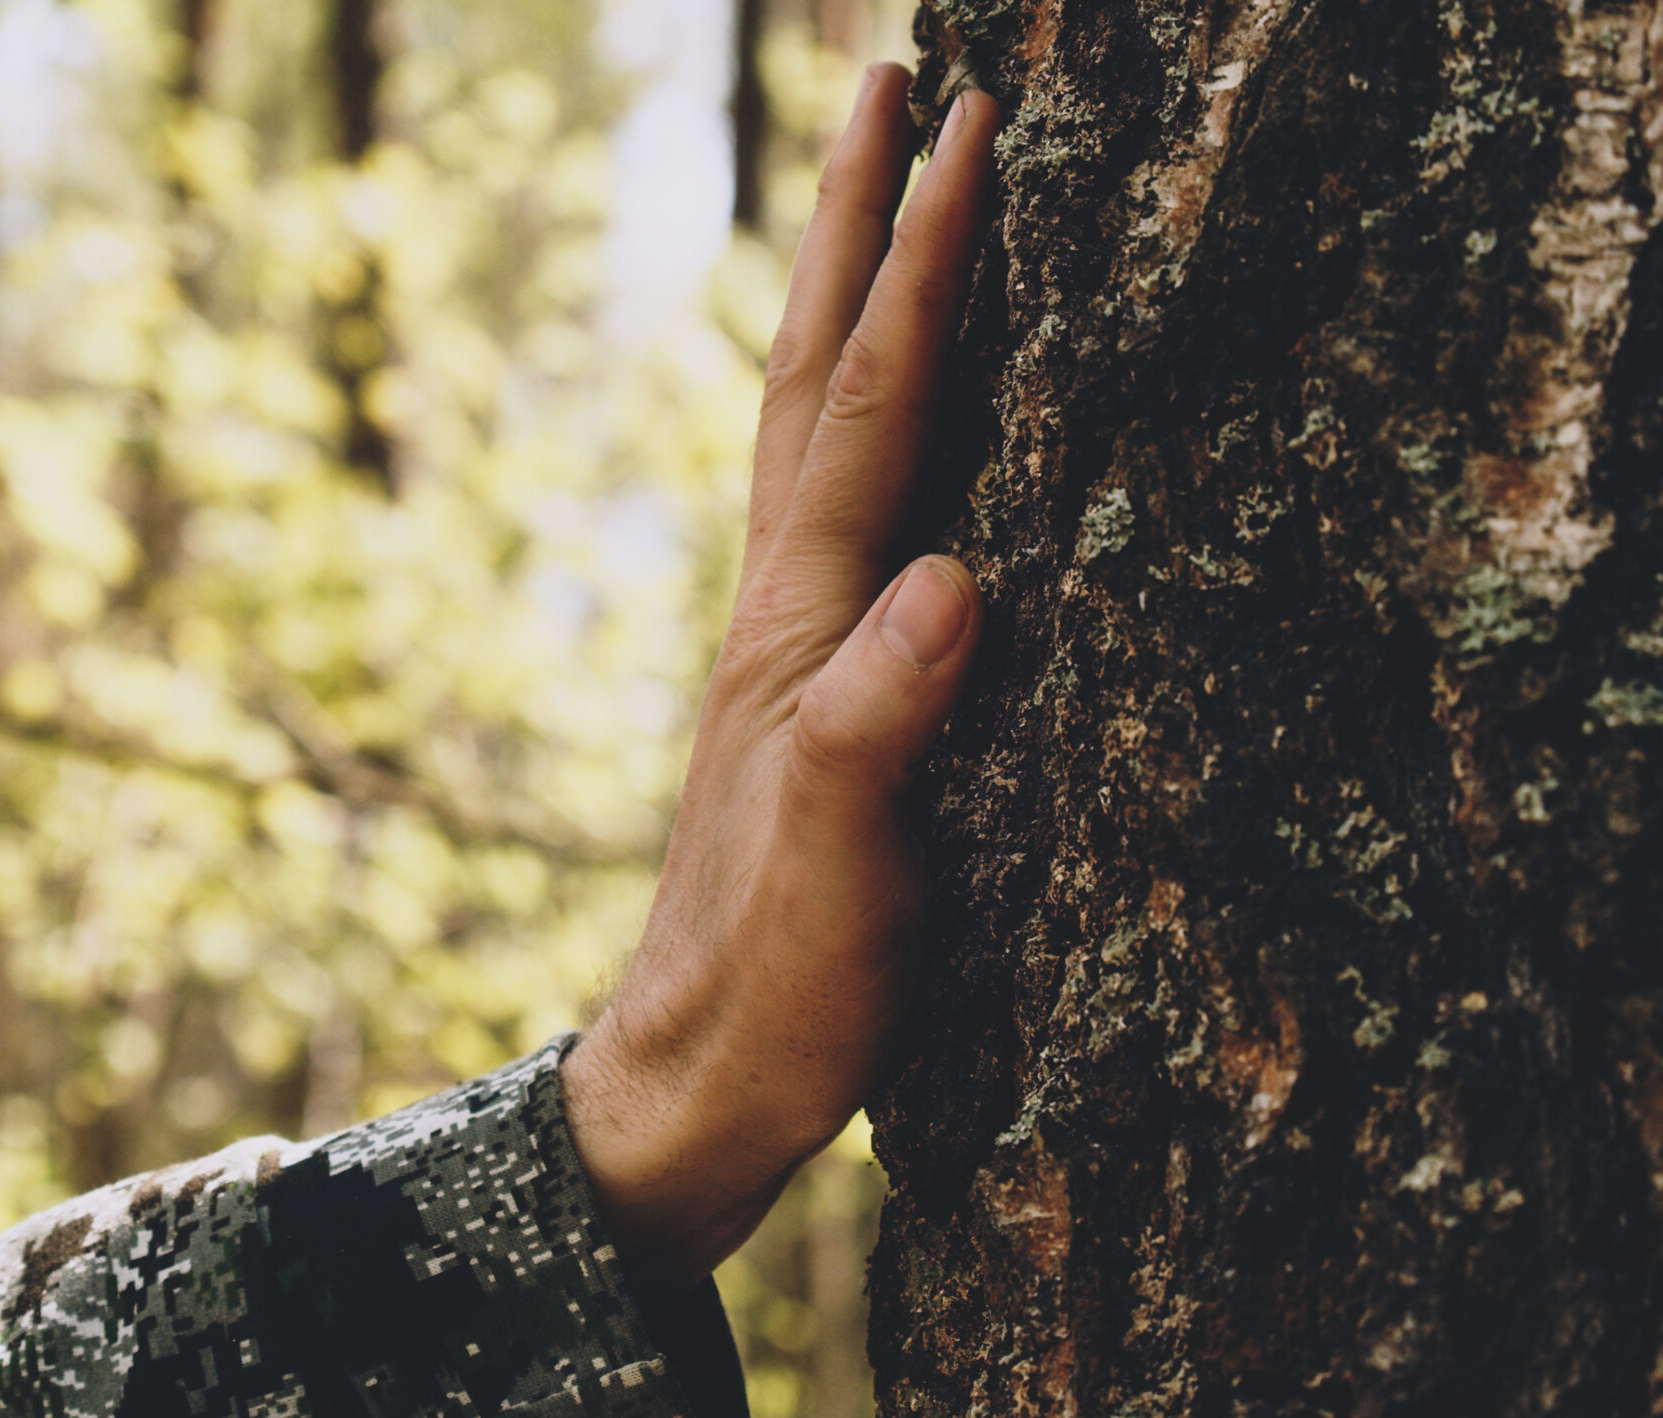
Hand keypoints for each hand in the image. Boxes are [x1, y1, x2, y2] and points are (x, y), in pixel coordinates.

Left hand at [563, 68, 998, 1290]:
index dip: (919, 267)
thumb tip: (959, 577)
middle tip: (889, 81)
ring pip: (826, 425)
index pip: (871, 405)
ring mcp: (801, 639)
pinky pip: (855, 506)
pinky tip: (908, 412)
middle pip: (819, 370)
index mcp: (803, 617)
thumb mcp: (839, 856)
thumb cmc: (777, 974)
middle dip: (854, 221)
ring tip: (891, 195)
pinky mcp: (825, 690)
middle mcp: (793, 601)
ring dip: (858, 294)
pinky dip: (880, 415)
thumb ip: (887, 718)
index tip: (964, 126)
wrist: (698, 1073)